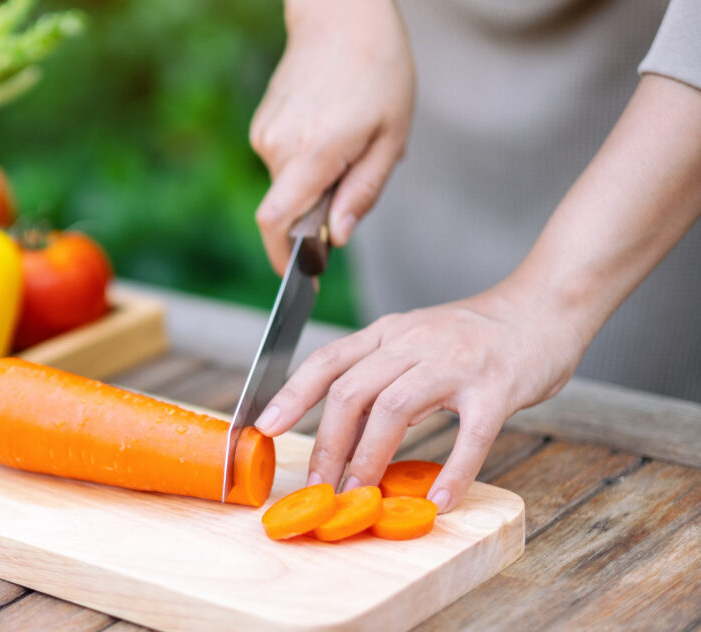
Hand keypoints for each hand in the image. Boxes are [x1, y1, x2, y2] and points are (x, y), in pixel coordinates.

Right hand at [250, 0, 413, 273]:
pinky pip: (283, 163)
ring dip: (316, 182)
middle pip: (288, 209)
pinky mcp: (262, 125)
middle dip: (318, 212)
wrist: (341, 16)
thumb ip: (361, 193)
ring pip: (287, 185)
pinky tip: (332, 127)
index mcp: (314, 152)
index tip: (303, 278)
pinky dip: (306, 162)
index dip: (284, 259)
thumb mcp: (390, 138)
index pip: (276, 222)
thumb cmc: (378, 72)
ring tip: (350, 139)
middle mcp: (278, 146)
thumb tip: (336, 238)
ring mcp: (264, 134)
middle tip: (358, 173)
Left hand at [253, 284, 589, 510]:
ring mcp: (455, 363)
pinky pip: (470, 435)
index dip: (291, 394)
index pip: (327, 360)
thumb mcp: (416, 340)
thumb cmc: (476, 335)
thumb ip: (381, 373)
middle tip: (318, 486)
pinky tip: (438, 502)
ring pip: (395, 410)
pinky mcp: (497, 387)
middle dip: (327, 444)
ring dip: (369, 459)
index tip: (264, 427)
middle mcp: (414, 343)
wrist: (544, 306)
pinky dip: (452, 472)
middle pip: (351, 391)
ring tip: (359, 496)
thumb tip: (342, 429)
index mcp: (389, 332)